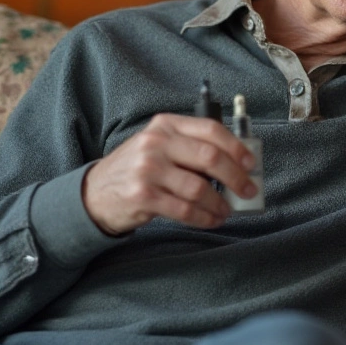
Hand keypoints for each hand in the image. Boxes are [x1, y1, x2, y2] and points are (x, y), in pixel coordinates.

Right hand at [82, 114, 255, 234]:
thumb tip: (237, 165)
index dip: (236, 147)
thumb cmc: (137, 169)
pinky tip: (211, 219)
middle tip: (248, 190)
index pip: (210, 129)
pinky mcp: (143, 196)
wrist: (95, 193)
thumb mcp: (160, 146)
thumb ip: (191, 148)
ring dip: (219, 203)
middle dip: (236, 177)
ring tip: (226, 210)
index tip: (250, 163)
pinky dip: (204, 217)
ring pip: (199, 188)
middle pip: (210, 157)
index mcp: (165, 125)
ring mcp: (147, 169)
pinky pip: (185, 209)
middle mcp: (156, 143)